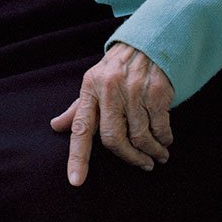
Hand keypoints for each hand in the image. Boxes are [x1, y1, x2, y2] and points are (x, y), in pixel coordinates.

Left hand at [50, 43, 173, 185]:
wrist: (148, 40)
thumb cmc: (117, 67)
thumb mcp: (94, 81)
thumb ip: (78, 108)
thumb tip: (56, 126)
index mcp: (90, 88)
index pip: (80, 128)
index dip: (78, 157)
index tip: (76, 181)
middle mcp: (109, 89)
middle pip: (113, 139)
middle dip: (129, 158)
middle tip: (143, 164)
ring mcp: (133, 90)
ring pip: (140, 136)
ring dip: (151, 152)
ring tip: (157, 155)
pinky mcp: (156, 91)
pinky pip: (159, 127)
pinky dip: (164, 139)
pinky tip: (165, 140)